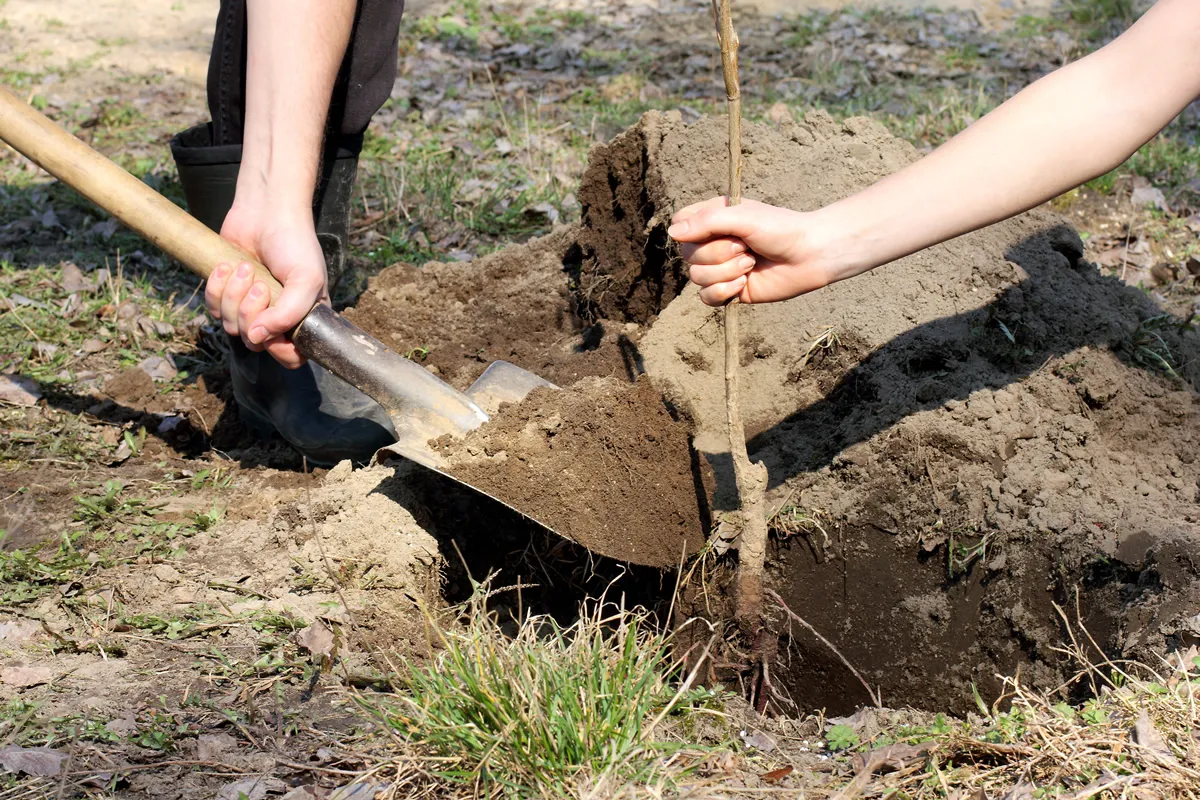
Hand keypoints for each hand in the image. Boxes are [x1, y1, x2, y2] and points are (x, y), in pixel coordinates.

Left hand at [205, 203, 326, 368]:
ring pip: (231, 327)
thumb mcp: (306, 279)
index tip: (274, 325)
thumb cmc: (294, 244)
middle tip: (261, 285)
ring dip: (234, 295)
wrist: (266, 210)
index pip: (291, 357)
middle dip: (251, 313)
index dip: (279, 348)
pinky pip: (212, 308)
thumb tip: (256, 338)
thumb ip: (288, 315)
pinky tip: (227, 266)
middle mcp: (276, 318)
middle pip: (255, 344)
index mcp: (303, 319)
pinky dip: (216, 287)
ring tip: (246, 268)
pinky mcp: (225, 294)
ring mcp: (249, 307)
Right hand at [668, 197, 834, 305]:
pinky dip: (724, 291)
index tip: (712, 229)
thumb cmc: (781, 229)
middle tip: (745, 247)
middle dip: (717, 254)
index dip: (688, 231)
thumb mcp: (743, 217)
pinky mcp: (729, 290)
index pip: (679, 224)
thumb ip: (707, 222)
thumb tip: (672, 233)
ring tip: (750, 263)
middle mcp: (713, 243)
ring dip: (726, 272)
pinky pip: (706, 297)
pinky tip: (744, 284)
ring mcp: (720, 268)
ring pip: (696, 277)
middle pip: (687, 254)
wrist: (810, 256)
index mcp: (713, 218)